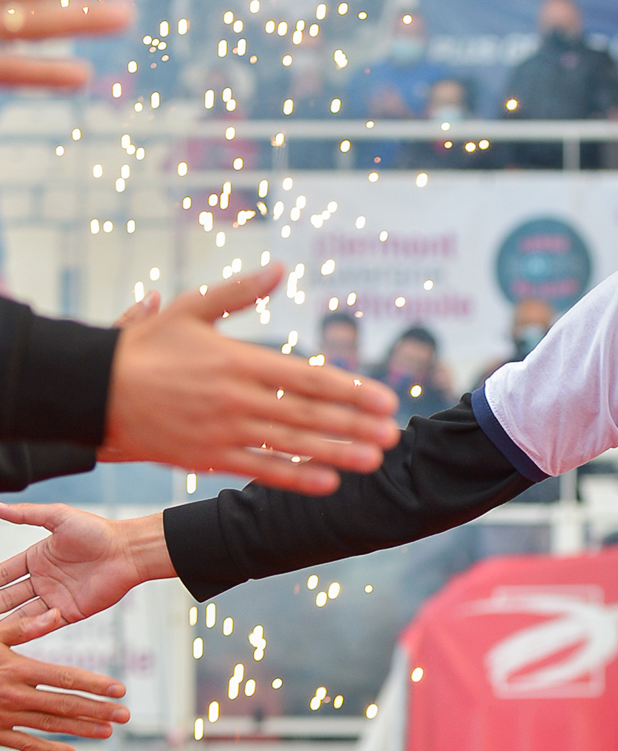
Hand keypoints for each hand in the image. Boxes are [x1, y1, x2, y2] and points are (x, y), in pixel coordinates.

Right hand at [0, 505, 167, 628]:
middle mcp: (42, 580)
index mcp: (36, 559)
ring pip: (21, 614)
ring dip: (5, 622)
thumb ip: (27, 514)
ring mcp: (55, 598)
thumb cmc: (98, 531)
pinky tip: (12, 635)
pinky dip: (28, 630)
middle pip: (7, 597)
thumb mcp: (58, 518)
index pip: (2, 574)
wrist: (128, 551)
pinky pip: (44, 624)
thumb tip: (0, 507)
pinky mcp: (70, 613)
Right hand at [0, 607, 128, 750]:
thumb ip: (24, 627)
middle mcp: (14, 694)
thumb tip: (57, 613)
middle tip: (126, 715)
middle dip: (98, 710)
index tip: (121, 689)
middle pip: (65, 704)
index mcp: (17, 669)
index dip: (95, 684)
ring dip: (82, 730)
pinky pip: (24, 744)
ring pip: (50, 725)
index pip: (65, 677)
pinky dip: (49, 750)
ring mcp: (3, 716)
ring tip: (109, 732)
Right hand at [102, 265, 400, 493]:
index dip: (351, 390)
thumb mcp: (190, 309)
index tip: (385, 399)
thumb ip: (239, 292)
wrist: (90, 390)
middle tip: (393, 435)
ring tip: (374, 461)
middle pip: (309, 415)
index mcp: (239, 360)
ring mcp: (223, 431)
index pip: (308, 378)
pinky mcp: (207, 457)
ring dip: (337, 454)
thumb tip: (280, 267)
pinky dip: (295, 477)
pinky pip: (259, 468)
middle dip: (356, 426)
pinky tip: (327, 483)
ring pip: (291, 445)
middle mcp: (237, 398)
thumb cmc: (144, 347)